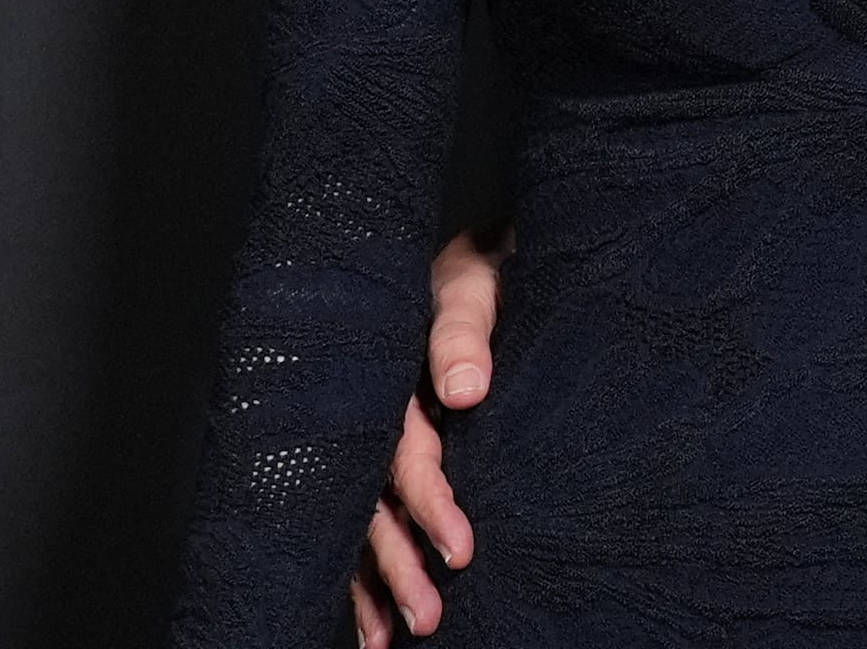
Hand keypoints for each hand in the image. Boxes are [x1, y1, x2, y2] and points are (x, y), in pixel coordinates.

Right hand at [348, 230, 503, 646]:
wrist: (499, 256)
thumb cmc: (493, 266)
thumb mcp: (478, 281)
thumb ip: (465, 329)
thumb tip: (462, 390)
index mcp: (391, 374)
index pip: (404, 452)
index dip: (428, 504)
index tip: (462, 552)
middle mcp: (379, 412)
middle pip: (375, 500)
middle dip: (397, 563)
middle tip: (427, 618)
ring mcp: (385, 434)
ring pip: (366, 518)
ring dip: (376, 580)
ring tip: (391, 642)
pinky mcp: (400, 448)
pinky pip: (375, 513)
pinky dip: (369, 568)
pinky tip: (372, 620)